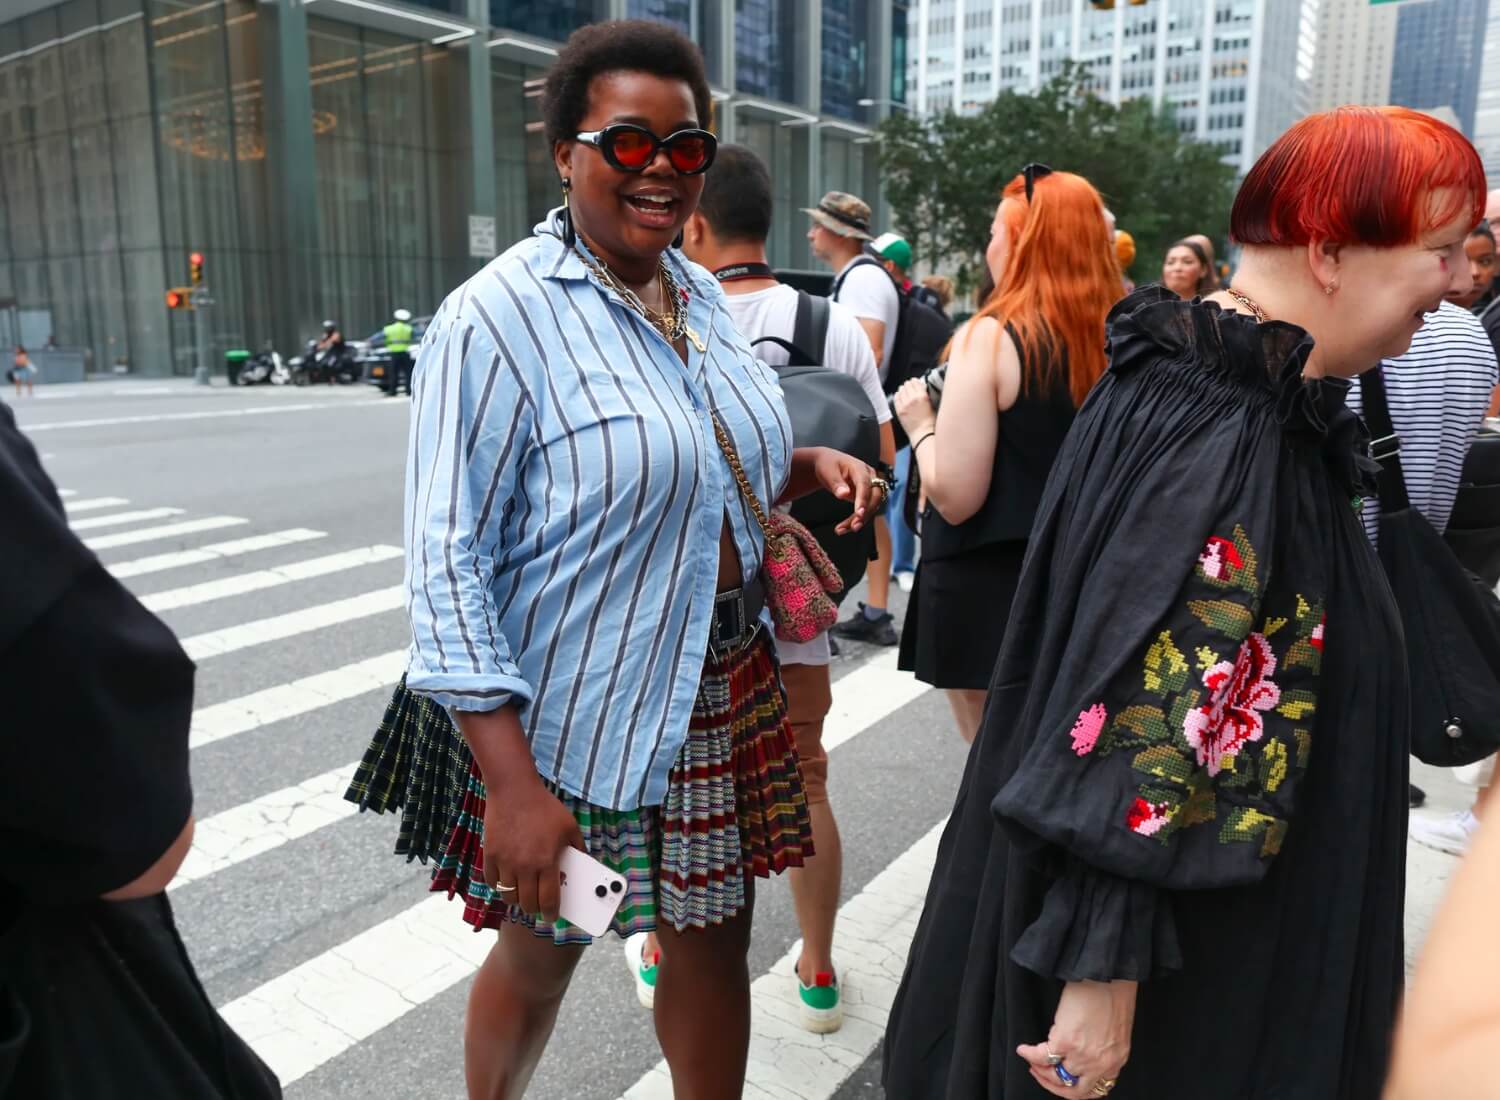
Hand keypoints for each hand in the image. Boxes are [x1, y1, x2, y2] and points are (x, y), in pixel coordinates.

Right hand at [480, 771, 584, 922]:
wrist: (514, 790)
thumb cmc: (544, 807)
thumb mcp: (569, 826)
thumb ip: (578, 848)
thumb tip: (583, 865)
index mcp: (547, 861)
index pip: (548, 900)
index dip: (551, 913)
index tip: (553, 916)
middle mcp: (525, 866)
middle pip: (527, 903)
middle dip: (534, 909)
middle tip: (538, 905)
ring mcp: (505, 862)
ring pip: (508, 896)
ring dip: (517, 898)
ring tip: (523, 892)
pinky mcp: (490, 856)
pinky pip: (492, 882)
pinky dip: (499, 886)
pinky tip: (507, 880)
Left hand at [812, 447, 877, 533]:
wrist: (829, 464)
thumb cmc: (828, 465)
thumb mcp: (828, 472)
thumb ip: (836, 483)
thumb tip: (843, 495)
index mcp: (860, 467)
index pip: (865, 484)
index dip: (863, 499)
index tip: (859, 513)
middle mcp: (870, 477)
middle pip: (874, 497)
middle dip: (865, 513)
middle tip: (853, 527)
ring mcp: (870, 487)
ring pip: (871, 506)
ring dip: (859, 520)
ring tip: (841, 530)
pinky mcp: (867, 497)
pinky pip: (866, 510)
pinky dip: (856, 520)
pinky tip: (843, 528)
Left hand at [893, 378, 935, 437]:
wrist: (923, 434)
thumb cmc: (930, 423)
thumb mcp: (932, 405)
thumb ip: (926, 395)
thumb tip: (922, 388)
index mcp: (922, 396)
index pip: (916, 382)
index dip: (915, 381)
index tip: (915, 381)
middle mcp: (912, 399)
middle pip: (907, 385)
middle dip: (909, 384)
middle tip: (909, 385)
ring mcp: (904, 405)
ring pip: (900, 390)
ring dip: (903, 389)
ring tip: (904, 390)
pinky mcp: (899, 411)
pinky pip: (896, 398)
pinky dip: (897, 395)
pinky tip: (899, 395)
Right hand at [1017, 980, 1135, 1096]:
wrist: (1107, 975)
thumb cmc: (1114, 993)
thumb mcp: (1116, 1030)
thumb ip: (1104, 1046)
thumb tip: (1085, 1050)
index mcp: (1116, 1060)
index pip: (1095, 1089)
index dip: (1074, 1088)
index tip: (1063, 1081)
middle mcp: (1100, 1063)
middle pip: (1074, 1089)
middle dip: (1054, 1085)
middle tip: (1041, 1074)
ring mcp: (1083, 1055)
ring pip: (1057, 1076)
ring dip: (1040, 1071)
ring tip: (1032, 1062)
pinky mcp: (1066, 1041)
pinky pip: (1042, 1056)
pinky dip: (1029, 1055)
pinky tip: (1024, 1049)